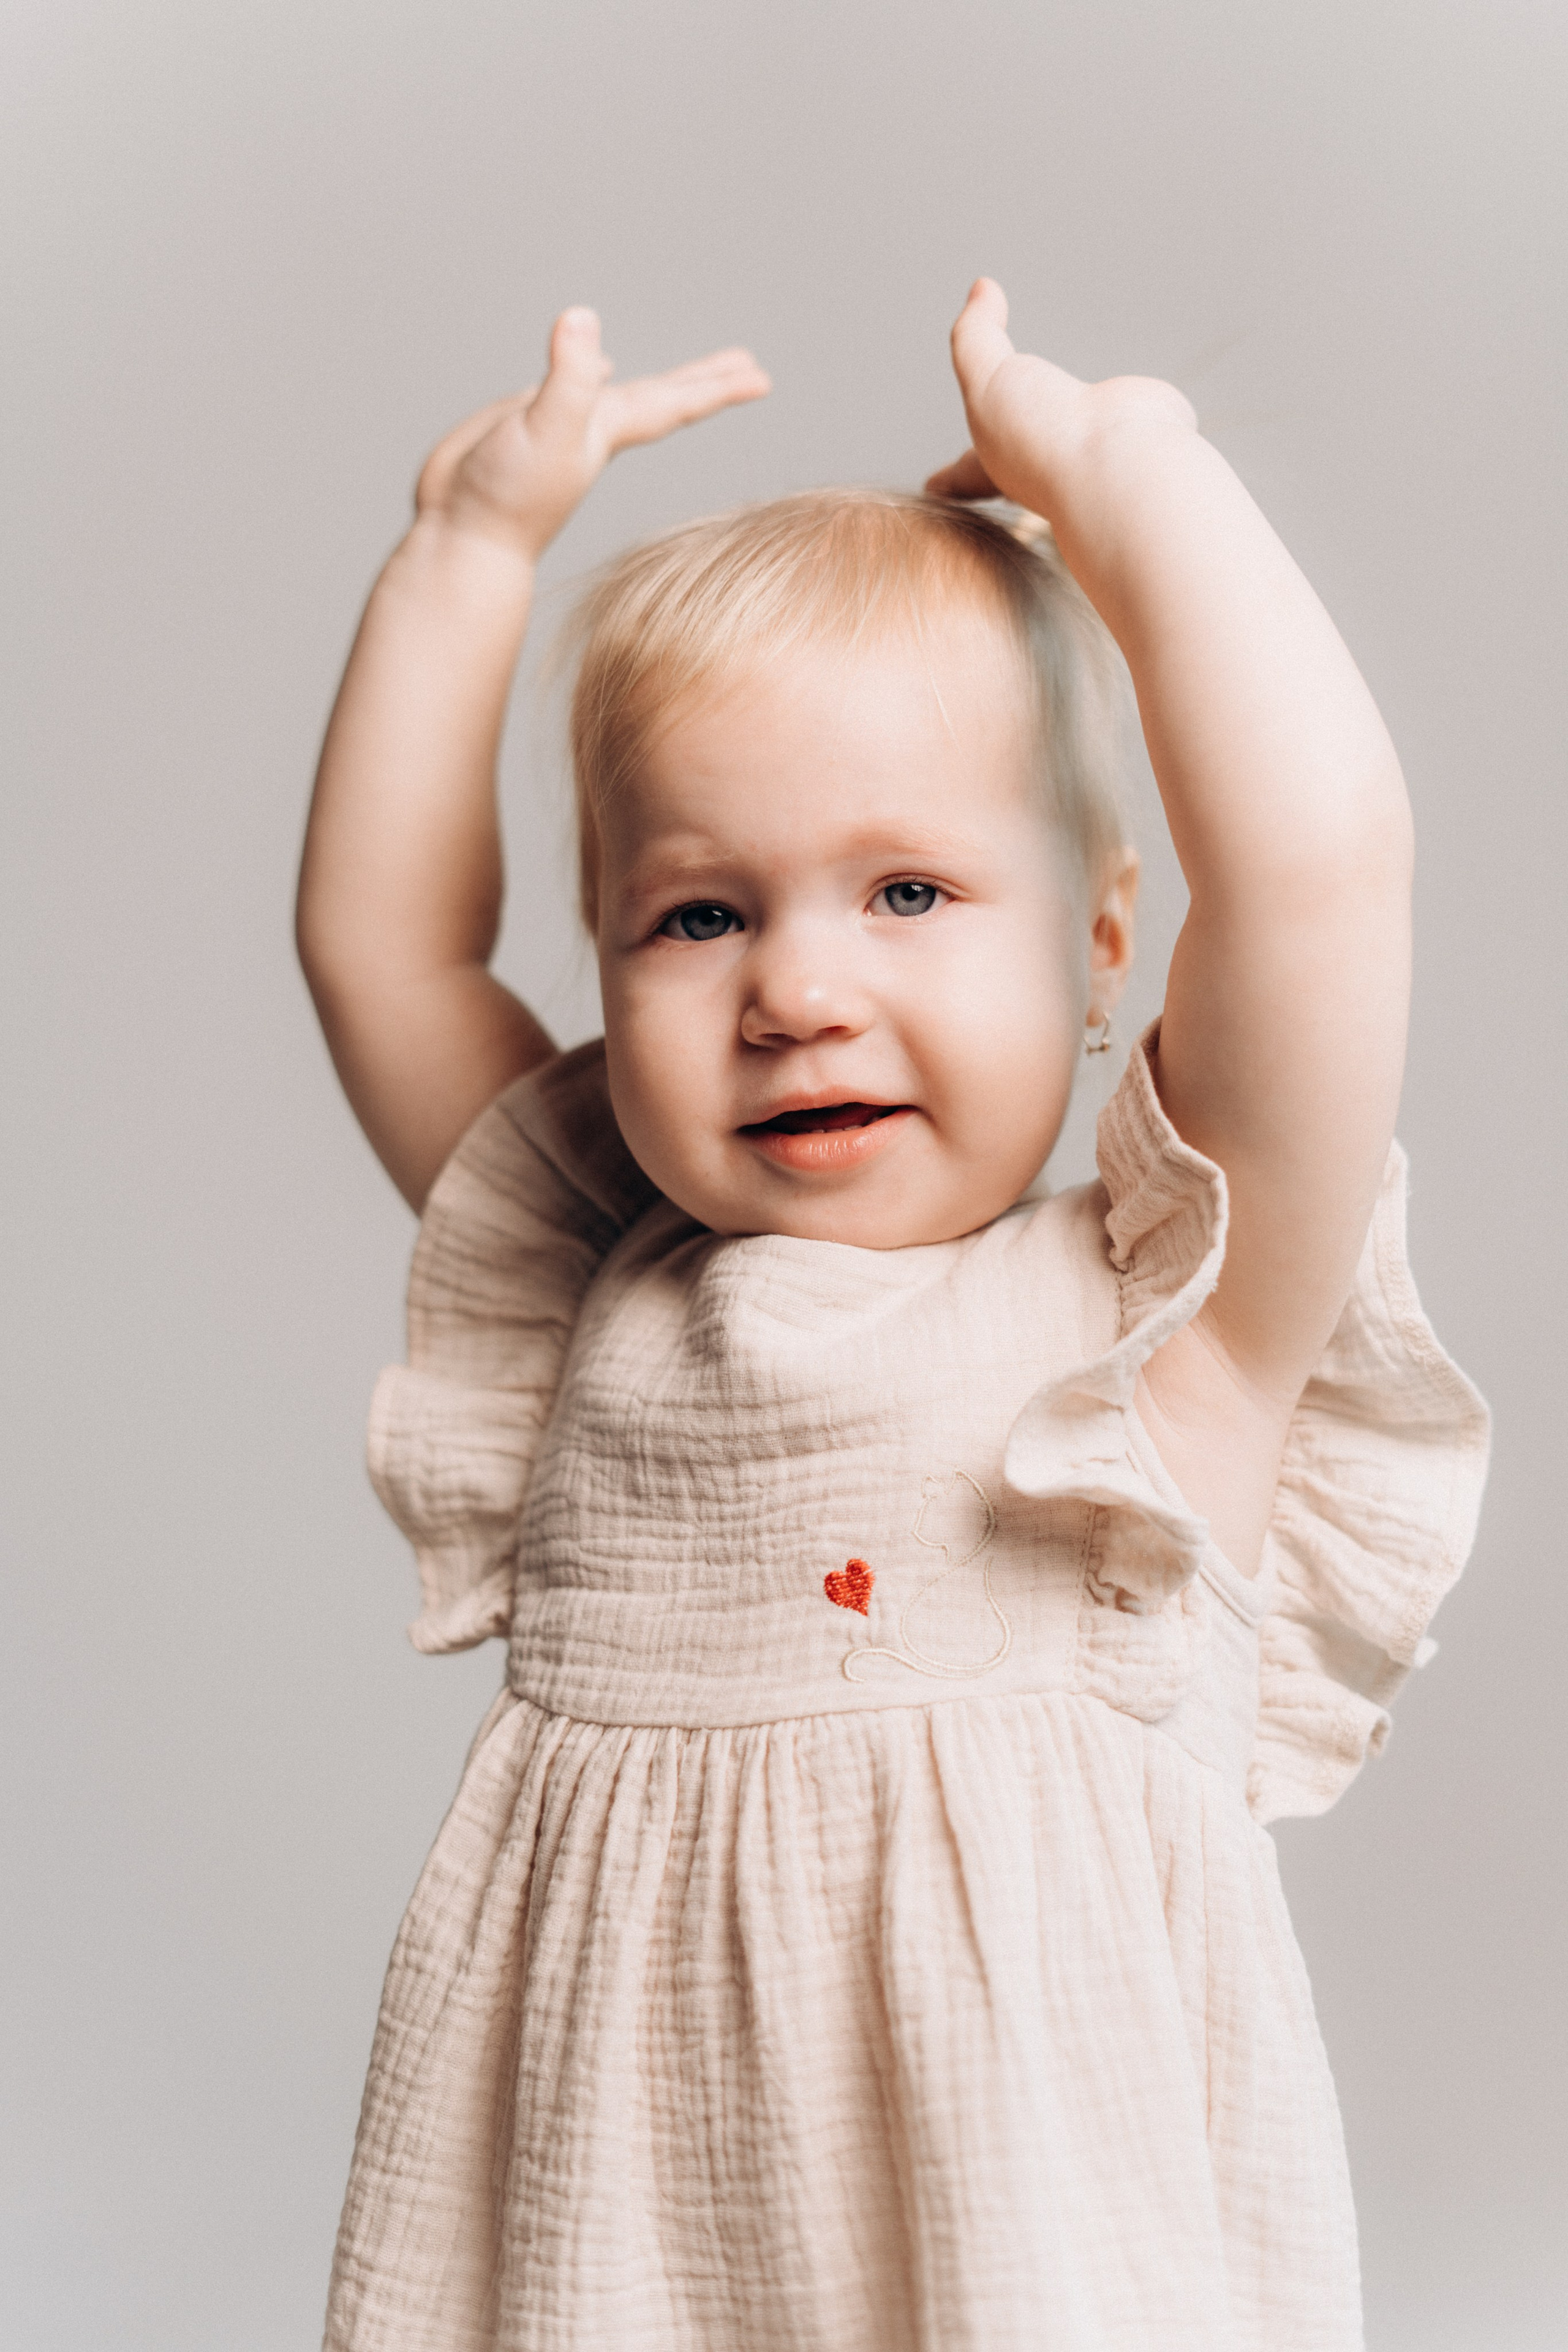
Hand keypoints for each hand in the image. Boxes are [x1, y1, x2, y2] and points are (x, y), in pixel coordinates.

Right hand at [415, 308, 769, 562]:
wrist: (465, 534)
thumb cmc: (509, 495)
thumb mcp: (545, 425)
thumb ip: (568, 375)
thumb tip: (581, 317)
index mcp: (608, 430)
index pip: (675, 401)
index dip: (718, 387)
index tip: (761, 378)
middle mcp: (593, 428)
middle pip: (663, 398)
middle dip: (705, 383)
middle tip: (748, 366)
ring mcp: (561, 426)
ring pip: (620, 396)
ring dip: (653, 385)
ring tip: (679, 376)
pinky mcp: (526, 423)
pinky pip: (571, 391)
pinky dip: (588, 376)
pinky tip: (600, 369)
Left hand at [925, 278, 1192, 515]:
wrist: (1117, 461)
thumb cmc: (1044, 435)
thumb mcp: (985, 378)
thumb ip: (976, 333)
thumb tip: (983, 287)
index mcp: (1004, 463)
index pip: (967, 470)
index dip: (952, 477)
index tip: (935, 487)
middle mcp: (1052, 464)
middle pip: (1025, 464)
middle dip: (1012, 466)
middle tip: (1001, 463)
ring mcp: (1100, 450)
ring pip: (1084, 438)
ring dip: (1083, 435)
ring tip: (1077, 426)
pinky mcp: (1144, 432)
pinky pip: (1137, 418)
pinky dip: (1142, 411)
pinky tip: (1144, 408)